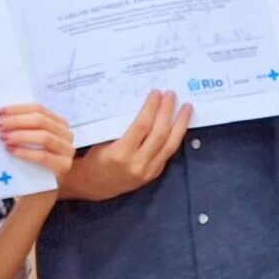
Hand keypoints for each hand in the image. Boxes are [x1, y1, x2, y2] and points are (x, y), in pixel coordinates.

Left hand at [0, 103, 74, 177]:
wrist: (37, 189)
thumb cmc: (30, 162)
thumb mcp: (27, 141)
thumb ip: (20, 128)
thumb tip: (0, 117)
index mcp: (58, 123)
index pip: (38, 109)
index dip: (17, 109)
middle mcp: (66, 134)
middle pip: (41, 121)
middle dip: (17, 121)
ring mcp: (67, 150)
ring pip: (45, 137)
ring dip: (21, 135)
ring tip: (4, 138)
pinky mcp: (64, 166)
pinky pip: (44, 156)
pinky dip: (26, 152)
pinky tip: (12, 151)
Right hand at [65, 91, 193, 200]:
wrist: (92, 185)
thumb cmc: (93, 158)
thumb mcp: (101, 140)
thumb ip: (121, 126)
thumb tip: (140, 104)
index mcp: (121, 153)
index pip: (142, 126)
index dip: (152, 107)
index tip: (157, 93)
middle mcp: (137, 163)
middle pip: (160, 133)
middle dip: (168, 111)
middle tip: (172, 95)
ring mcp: (148, 171)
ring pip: (171, 145)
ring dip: (180, 124)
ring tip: (186, 108)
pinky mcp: (153, 174)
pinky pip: (168, 153)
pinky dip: (175, 137)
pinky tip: (179, 125)